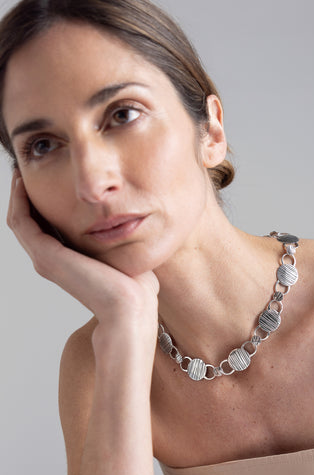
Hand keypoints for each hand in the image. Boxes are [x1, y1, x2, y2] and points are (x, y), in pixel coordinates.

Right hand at [6, 171, 158, 329]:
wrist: (130, 306)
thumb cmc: (135, 286)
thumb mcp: (122, 252)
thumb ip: (115, 238)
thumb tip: (128, 221)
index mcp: (65, 262)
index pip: (44, 227)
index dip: (42, 203)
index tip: (47, 177)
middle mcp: (50, 261)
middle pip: (28, 222)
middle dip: (26, 194)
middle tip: (26, 168)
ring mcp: (45, 259)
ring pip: (20, 220)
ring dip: (18, 194)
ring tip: (21, 171)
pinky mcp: (46, 255)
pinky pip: (20, 222)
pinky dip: (18, 200)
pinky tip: (23, 182)